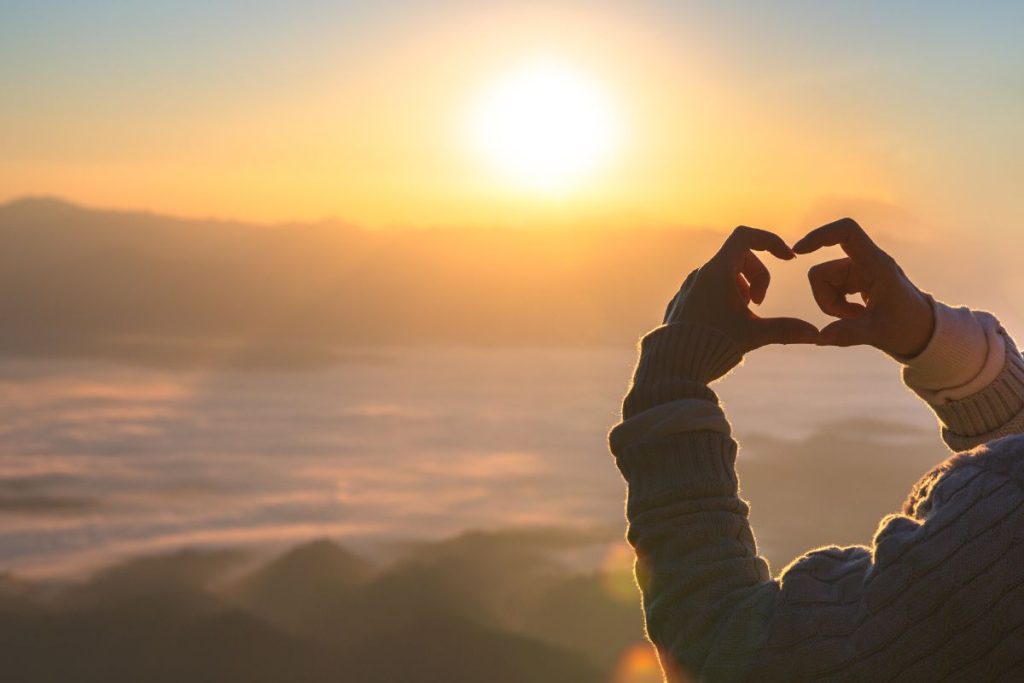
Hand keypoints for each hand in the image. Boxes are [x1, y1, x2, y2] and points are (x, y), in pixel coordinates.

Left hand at [665, 226, 819, 352]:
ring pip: (723, 274)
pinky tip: (725, 322)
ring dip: (742, 288)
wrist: (672, 365)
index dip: (770, 241)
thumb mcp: (752, 335)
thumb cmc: (711, 345)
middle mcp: (700, 274)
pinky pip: (708, 288)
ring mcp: (689, 287)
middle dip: (758, 276)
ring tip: (742, 314)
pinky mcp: (683, 301)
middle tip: (758, 304)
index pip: (745, 236)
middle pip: (739, 257)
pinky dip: (725, 297)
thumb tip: (816, 334)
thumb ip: (785, 330)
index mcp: (717, 272)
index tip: (787, 259)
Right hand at [793, 217, 934, 357]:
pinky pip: (828, 290)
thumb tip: (818, 337)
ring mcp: (858, 272)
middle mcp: (865, 263)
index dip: (819, 236)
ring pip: (822, 284)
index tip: (798, 251)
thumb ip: (848, 334)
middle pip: (822, 272)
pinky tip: (855, 316)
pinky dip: (835, 306)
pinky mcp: (854, 282)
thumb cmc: (908, 327)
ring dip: (832, 305)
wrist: (922, 331)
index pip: (846, 231)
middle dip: (826, 300)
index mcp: (877, 264)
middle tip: (851, 319)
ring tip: (856, 319)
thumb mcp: (878, 333)